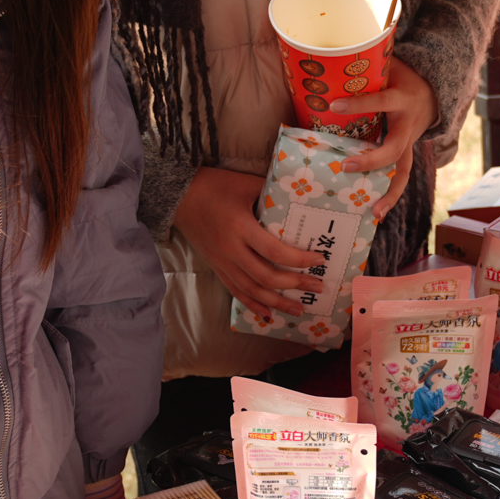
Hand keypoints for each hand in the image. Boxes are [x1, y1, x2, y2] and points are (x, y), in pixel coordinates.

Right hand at [172, 167, 324, 321]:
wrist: (180, 196)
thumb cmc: (216, 186)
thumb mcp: (247, 184)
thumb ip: (272, 194)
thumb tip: (302, 200)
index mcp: (240, 227)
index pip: (275, 252)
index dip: (299, 260)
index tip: (319, 259)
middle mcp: (231, 249)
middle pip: (266, 277)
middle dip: (295, 284)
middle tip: (317, 286)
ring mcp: (222, 261)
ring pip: (252, 290)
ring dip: (277, 302)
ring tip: (299, 308)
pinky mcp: (216, 267)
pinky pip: (236, 291)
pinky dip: (253, 304)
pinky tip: (268, 314)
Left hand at [331, 62, 437, 220]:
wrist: (434, 92)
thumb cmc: (403, 78)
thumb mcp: (389, 67)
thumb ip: (365, 67)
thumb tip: (329, 62)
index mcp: (401, 99)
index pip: (380, 102)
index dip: (358, 104)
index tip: (334, 104)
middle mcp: (407, 125)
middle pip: (394, 149)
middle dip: (372, 160)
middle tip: (347, 166)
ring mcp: (409, 143)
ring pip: (403, 171)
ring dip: (390, 193)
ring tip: (375, 213)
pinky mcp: (406, 154)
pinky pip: (399, 176)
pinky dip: (390, 195)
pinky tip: (377, 212)